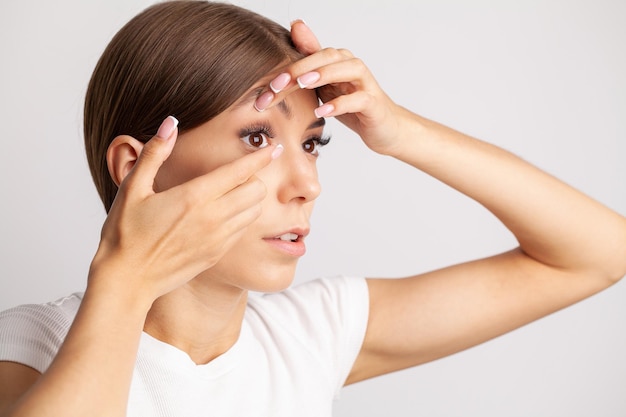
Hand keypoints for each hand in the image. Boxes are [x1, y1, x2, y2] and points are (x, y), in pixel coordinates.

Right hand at [89, 116, 281, 301]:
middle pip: (256, 191)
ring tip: (234, 192)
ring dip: (251, 199)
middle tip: (241, 173)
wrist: (127, 280)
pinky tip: (224, 214)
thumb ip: (154, 153)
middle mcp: (212, 218)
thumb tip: (170, 123)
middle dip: (255, 178)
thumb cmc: (124, 233)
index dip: (261, 157)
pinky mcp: (217, 255)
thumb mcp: (132, 188)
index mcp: (193, 197)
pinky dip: (242, 218)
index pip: (239, 172)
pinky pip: (243, 231)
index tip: (275, 147)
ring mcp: (217, 239)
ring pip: (254, 212)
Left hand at [254, 21, 406, 156]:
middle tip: (276, 85)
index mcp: (337, 61)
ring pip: (347, 69)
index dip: (288, 67)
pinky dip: (341, 104)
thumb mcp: (325, 87)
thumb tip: (292, 30)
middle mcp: (352, 66)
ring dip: (323, 74)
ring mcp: (365, 83)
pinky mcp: (374, 103)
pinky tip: (323, 111)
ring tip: (303, 84)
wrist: (385, 129)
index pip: (310, 56)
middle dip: (300, 69)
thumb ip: (309, 63)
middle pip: (326, 58)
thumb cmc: (353, 106)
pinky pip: (358, 99)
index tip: (266, 85)